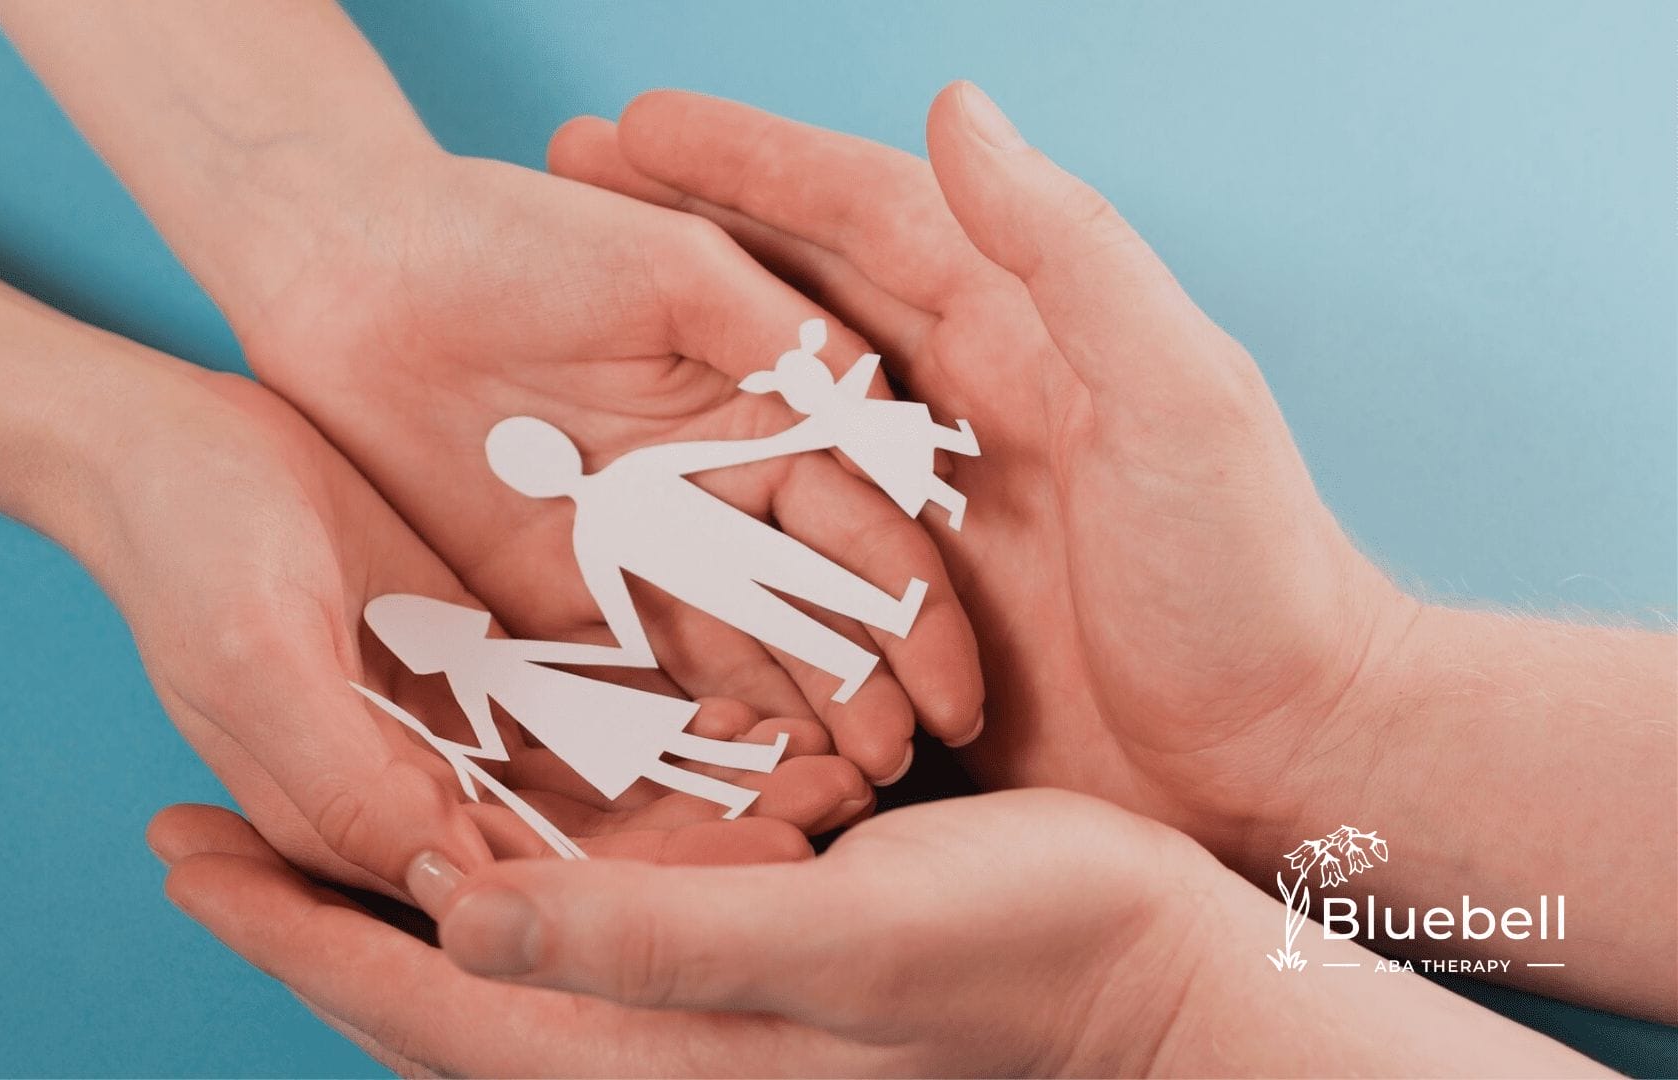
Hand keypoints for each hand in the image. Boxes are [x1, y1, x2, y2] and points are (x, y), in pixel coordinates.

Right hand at [86, 361, 866, 887]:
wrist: (161, 446)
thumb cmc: (187, 551)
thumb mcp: (253, 661)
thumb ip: (345, 780)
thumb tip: (454, 889)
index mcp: (368, 825)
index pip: (537, 889)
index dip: (661, 880)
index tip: (783, 850)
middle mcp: (431, 795)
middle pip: (600, 843)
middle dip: (721, 831)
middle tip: (844, 793)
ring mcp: (465, 729)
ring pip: (618, 776)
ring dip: (721, 772)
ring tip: (838, 747)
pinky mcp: (488, 661)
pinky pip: (604, 695)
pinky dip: (682, 698)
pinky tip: (770, 682)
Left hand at [151, 789, 1216, 1076]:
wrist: (1154, 984)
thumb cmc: (1020, 963)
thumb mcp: (836, 947)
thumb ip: (648, 944)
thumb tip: (454, 924)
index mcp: (646, 1042)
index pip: (413, 993)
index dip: (287, 923)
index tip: (179, 843)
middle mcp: (651, 1022)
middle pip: (429, 971)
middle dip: (311, 899)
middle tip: (208, 815)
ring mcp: (698, 983)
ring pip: (498, 933)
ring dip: (398, 867)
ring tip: (320, 796)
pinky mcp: (749, 929)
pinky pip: (586, 900)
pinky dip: (512, 845)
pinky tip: (497, 789)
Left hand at [239, 151, 984, 784]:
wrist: (355, 277)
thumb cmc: (515, 241)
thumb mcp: (671, 271)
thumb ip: (783, 338)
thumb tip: (894, 416)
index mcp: (765, 415)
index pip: (864, 525)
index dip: (914, 606)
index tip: (955, 684)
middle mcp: (720, 497)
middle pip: (816, 607)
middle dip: (870, 686)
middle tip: (900, 763)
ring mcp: (646, 556)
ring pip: (742, 656)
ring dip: (796, 723)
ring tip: (843, 793)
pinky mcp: (566, 601)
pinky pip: (639, 677)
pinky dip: (691, 730)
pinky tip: (736, 782)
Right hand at [547, 85, 1414, 864]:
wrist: (1281, 766)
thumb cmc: (1251, 579)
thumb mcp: (1178, 395)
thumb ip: (1069, 253)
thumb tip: (954, 104)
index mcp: (1015, 338)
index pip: (861, 219)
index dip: (745, 163)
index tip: (630, 120)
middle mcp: (953, 411)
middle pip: (786, 298)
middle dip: (672, 236)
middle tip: (554, 191)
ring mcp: (919, 512)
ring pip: (763, 417)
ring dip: (661, 366)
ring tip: (554, 336)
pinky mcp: (900, 611)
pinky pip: (776, 547)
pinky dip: (696, 518)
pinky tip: (617, 507)